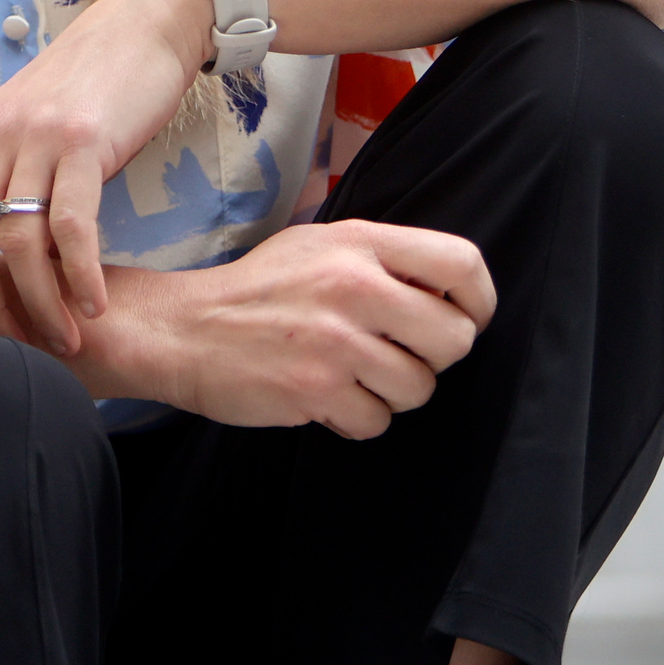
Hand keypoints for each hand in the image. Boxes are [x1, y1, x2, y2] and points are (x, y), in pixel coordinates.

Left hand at [0, 0, 208, 353]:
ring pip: (19, 243)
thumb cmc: (96, 84)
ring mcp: (37, 138)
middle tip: (9, 353)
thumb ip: (10, 175)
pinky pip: (72, 225)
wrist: (147, 25)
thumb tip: (2, 246)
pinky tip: (95, 303)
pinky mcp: (84, 141)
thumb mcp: (34, 125)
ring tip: (63, 340)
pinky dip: (81, 274)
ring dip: (39, 304)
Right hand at [138, 218, 495, 439]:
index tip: (465, 318)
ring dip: (393, 392)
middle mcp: (354, 287)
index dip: (479, 299)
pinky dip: (356, 418)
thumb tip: (447, 292)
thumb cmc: (259, 289)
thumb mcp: (319, 246)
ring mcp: (336, 341)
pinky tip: (327, 397)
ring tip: (354, 377)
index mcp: (360, 243)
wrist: (184, 329)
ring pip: (419, 388)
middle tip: (402, 355)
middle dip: (435, 356)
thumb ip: (380, 260)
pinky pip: (377, 421)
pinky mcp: (316, 390)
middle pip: (454, 337)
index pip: (461, 263)